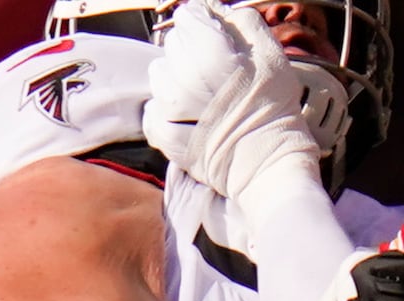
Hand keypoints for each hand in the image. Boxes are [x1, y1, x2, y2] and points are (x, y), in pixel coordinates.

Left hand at [148, 0, 345, 202]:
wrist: (264, 160)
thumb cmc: (273, 107)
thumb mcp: (272, 56)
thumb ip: (245, 24)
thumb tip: (221, 11)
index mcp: (213, 58)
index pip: (189, 18)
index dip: (200, 17)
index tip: (210, 25)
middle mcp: (183, 81)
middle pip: (173, 43)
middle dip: (191, 45)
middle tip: (214, 61)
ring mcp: (168, 110)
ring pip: (158, 72)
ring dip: (176, 73)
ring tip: (201, 87)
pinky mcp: (159, 133)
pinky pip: (152, 104)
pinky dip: (165, 103)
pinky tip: (188, 108)